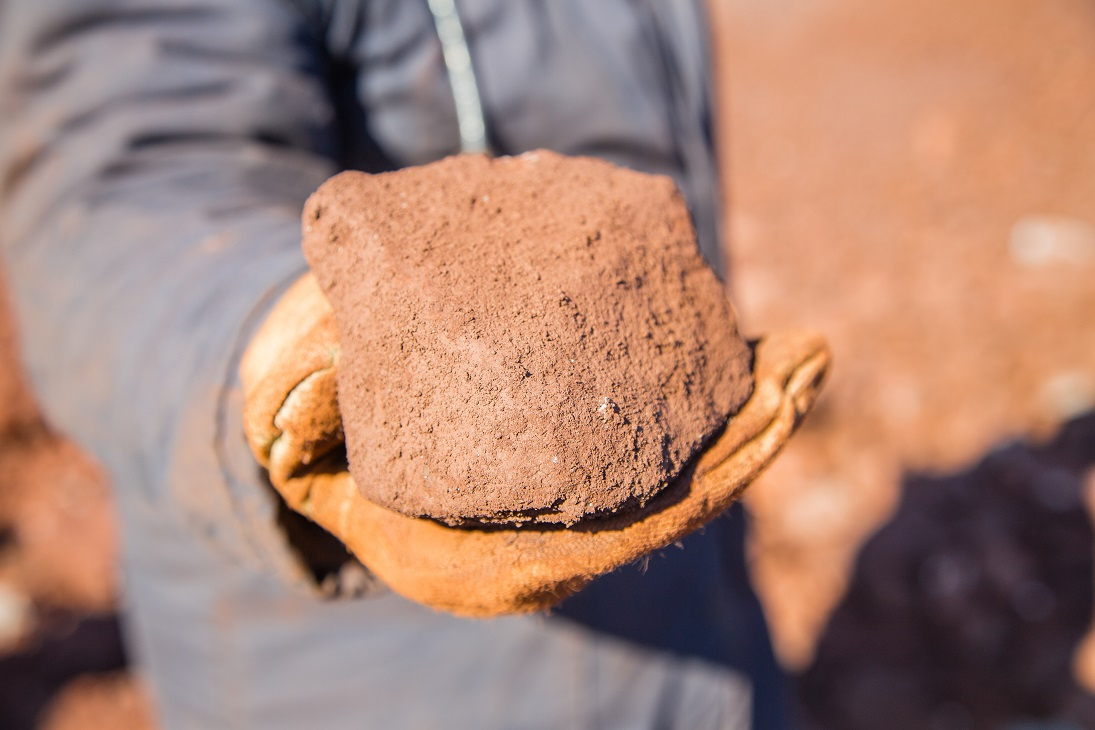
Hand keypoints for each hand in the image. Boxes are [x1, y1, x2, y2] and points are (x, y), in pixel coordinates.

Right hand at [241, 273, 829, 616]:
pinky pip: (659, 431)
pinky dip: (708, 395)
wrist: (331, 439)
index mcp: (499, 557)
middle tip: (811, 363)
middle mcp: (550, 537)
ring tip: (808, 349)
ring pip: (678, 467)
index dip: (705, 479)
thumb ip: (297, 432)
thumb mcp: (302, 445)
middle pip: (675, 498)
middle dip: (749, 436)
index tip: (768, 416)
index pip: (626, 529)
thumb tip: (286, 413)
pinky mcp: (579, 458)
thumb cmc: (326, 446)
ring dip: (745, 411)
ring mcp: (570, 502)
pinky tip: (750, 345)